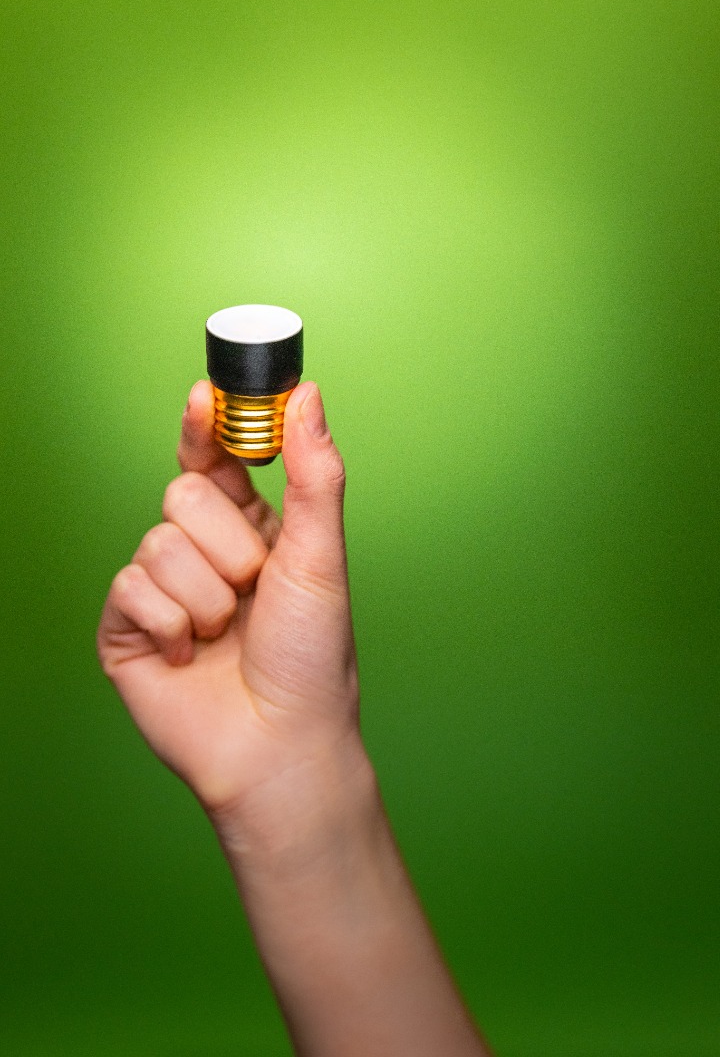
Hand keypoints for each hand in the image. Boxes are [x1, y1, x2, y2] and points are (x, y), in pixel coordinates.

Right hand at [97, 380, 362, 833]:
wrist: (279, 744)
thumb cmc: (311, 657)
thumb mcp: (320, 557)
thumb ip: (314, 474)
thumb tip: (307, 396)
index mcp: (248, 530)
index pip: (214, 459)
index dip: (206, 425)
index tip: (206, 393)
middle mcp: (201, 553)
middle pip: (182, 494)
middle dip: (228, 544)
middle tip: (254, 589)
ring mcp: (162, 590)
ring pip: (158, 542)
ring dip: (207, 595)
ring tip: (227, 634)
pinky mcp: (128, 628)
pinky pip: (131, 589)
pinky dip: (173, 624)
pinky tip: (191, 655)